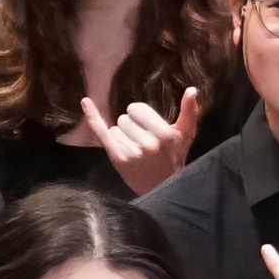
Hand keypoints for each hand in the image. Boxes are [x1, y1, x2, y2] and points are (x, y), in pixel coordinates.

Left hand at [82, 86, 201, 195]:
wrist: (163, 189)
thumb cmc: (174, 158)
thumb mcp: (186, 135)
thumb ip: (190, 111)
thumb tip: (192, 89)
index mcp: (165, 134)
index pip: (137, 109)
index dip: (141, 117)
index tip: (149, 129)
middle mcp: (148, 144)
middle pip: (125, 118)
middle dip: (132, 128)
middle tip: (143, 144)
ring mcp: (132, 152)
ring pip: (115, 128)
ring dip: (122, 137)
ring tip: (136, 151)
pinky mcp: (119, 160)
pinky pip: (102, 132)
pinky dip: (93, 117)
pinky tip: (86, 102)